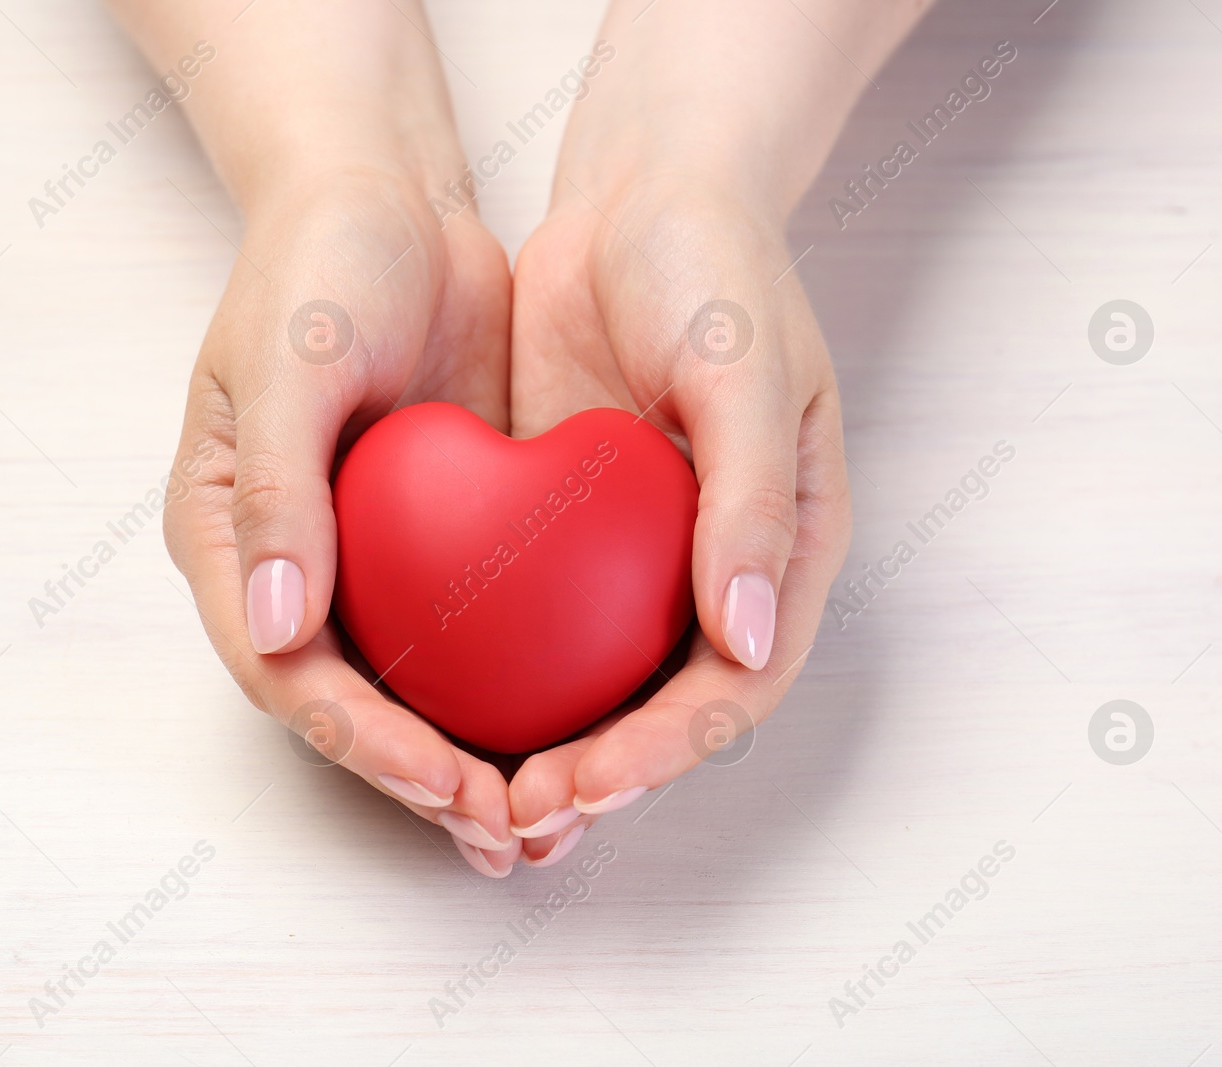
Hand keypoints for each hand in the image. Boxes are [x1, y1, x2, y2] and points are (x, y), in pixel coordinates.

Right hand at [114, 0, 526, 874]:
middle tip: (502, 826)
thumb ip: (276, 489)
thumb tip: (271, 629)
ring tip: (535, 816)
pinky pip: (471, 633)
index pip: (284, 673)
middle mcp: (294, 566)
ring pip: (411, 687)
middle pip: (347, 704)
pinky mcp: (436, 537)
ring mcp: (367, 558)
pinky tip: (571, 724)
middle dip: (419, 776)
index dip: (358, 738)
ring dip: (467, 756)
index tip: (439, 777)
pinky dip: (510, 687)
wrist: (389, 199)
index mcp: (230, 539)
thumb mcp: (286, 362)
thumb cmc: (317, 263)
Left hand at [504, 172, 851, 862]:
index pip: (735, 686)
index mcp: (782, 550)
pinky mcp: (568, 530)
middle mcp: (712, 569)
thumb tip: (744, 642)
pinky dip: (501, 674)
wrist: (639, 194)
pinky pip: (535, 621)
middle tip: (518, 817)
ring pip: (596, 682)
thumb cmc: (716, 269)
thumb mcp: (747, 372)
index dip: (667, 748)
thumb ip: (753, 504)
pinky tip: (438, 707)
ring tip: (480, 804)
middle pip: (665, 708)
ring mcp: (637, 555)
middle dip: (600, 775)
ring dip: (548, 750)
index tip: (589, 780)